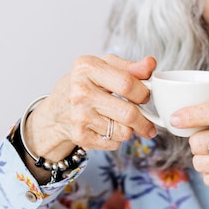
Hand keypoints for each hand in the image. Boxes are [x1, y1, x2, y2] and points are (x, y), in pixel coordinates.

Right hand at [24, 54, 157, 162]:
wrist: (58, 111)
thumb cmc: (87, 85)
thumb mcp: (105, 68)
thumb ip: (131, 67)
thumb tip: (150, 64)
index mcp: (87, 68)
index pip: (127, 84)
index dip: (143, 92)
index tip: (145, 96)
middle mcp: (80, 91)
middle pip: (129, 113)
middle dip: (145, 119)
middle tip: (147, 119)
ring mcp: (78, 115)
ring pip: (124, 132)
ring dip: (130, 129)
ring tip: (121, 121)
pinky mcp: (79, 136)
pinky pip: (114, 143)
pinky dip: (117, 139)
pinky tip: (107, 129)